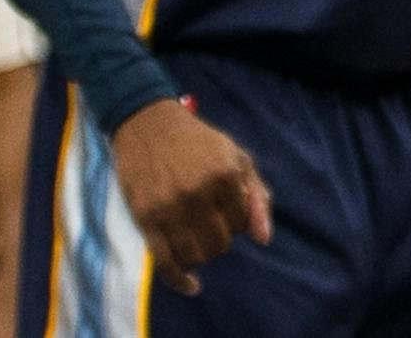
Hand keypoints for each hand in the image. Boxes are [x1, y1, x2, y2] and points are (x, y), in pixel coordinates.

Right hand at [110, 98, 272, 296]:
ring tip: (196, 236)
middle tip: (210, 222)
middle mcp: (200, 193)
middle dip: (220, 238)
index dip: (237, 220)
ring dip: (201, 253)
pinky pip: (166, 263)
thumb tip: (264, 238)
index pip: (242, 223)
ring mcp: (171, 208)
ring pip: (196, 256)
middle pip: (220, 244)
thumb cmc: (198, 141)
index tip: (226, 208)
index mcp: (226, 175)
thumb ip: (256, 195)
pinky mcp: (146, 220)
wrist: (149, 125)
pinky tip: (192, 285)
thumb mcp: (236, 157)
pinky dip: (180, 280)